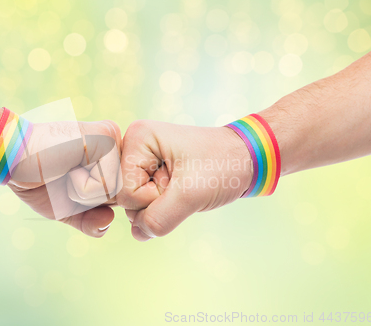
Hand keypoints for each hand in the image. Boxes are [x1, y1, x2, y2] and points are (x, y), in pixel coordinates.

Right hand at [8, 120, 121, 237]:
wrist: (11, 157)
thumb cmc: (37, 179)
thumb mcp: (67, 208)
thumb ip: (90, 221)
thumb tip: (109, 220)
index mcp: (110, 159)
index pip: (119, 198)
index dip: (92, 204)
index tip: (67, 181)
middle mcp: (116, 146)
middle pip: (121, 197)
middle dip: (89, 200)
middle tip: (65, 176)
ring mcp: (113, 140)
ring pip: (115, 192)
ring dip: (84, 194)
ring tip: (65, 170)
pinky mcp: (106, 138)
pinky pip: (106, 184)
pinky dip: (82, 187)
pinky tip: (66, 166)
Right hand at [117, 120, 252, 240]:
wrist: (247, 160)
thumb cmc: (223, 167)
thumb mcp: (191, 194)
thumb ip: (158, 218)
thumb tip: (138, 234)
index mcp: (138, 137)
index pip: (124, 191)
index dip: (152, 197)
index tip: (178, 180)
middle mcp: (134, 146)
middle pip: (125, 198)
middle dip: (156, 202)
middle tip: (183, 184)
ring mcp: (141, 162)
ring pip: (134, 205)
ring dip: (162, 206)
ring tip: (184, 186)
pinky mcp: (150, 175)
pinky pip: (144, 205)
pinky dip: (163, 208)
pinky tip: (179, 194)